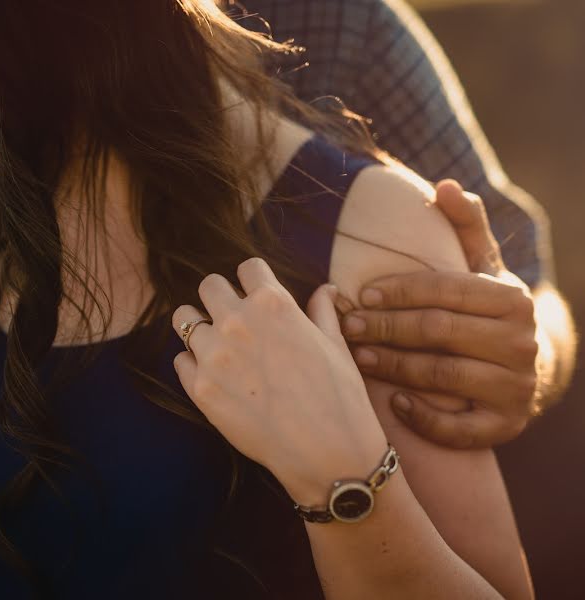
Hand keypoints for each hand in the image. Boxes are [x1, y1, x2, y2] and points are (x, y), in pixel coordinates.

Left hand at [171, 258, 385, 504]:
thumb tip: (325, 289)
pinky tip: (216, 378)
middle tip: (233, 319)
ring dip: (200, 329)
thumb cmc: (339, 397)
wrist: (327, 454)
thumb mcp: (336, 345)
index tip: (255, 295)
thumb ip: (322, 311)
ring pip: (184, 319)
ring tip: (218, 347)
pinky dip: (193, 365)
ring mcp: (214, 355)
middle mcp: (237, 322)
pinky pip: (180, 360)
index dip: (254, 281)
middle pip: (208, 285)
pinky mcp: (199, 389)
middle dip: (221, 298)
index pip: (247, 267)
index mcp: (273, 303)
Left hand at [339, 180, 539, 448]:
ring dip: (394, 366)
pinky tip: (396, 403)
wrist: (515, 368)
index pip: (447, 289)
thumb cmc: (482, 309)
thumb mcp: (480, 267)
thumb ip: (464, 226)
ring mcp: (516, 387)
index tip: (360, 294)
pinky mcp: (506, 426)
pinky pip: (461, 429)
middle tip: (347, 325)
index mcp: (512, 299)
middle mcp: (521, 343)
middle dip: (386, 327)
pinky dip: (426, 418)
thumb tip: (445, 185)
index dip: (400, 291)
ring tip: (358, 356)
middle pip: (438, 331)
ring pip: (442, 374)